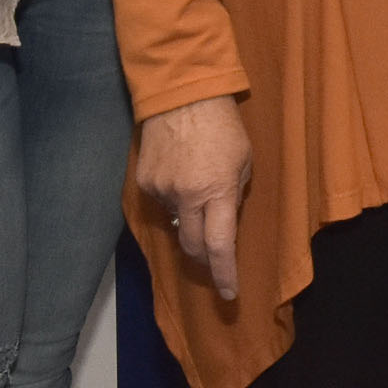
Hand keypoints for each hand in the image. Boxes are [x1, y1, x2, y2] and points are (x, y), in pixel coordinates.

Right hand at [135, 95, 252, 300]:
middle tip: (214, 256)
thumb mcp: (243, 160)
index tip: (228, 294)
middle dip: (205, 257)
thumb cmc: (223, 124)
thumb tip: (224, 221)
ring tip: (197, 189)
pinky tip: (179, 175)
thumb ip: (234, 194)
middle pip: (193, 245)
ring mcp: (161, 189)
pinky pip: (161, 202)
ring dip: (189, 219)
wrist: (180, 94)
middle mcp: (186, 196)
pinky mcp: (144, 181)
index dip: (224, 274)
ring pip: (176, 222)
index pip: (220, 246)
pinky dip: (173, 198)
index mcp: (217, 190)